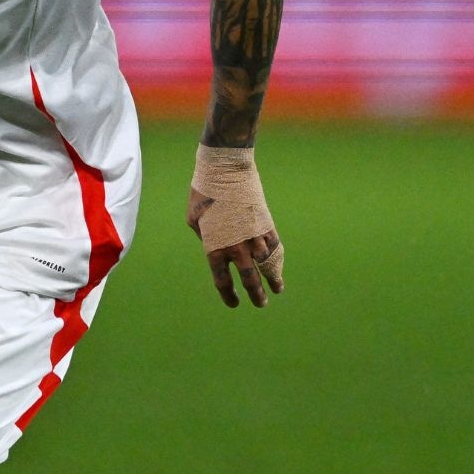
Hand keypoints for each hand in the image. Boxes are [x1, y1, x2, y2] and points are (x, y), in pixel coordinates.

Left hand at [187, 190, 283, 309]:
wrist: (226, 169)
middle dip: (256, 295)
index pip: (223, 281)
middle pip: (250, 280)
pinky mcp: (266, 225)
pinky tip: (279, 267)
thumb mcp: (194, 219)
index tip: (235, 303)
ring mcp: (254, 237)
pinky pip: (275, 248)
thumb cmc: (203, 192)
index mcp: (214, 249)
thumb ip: (206, 238)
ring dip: (273, 280)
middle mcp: (236, 248)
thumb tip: (217, 246)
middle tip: (261, 304)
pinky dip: (278, 260)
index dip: (229, 296)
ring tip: (277, 289)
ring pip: (267, 267)